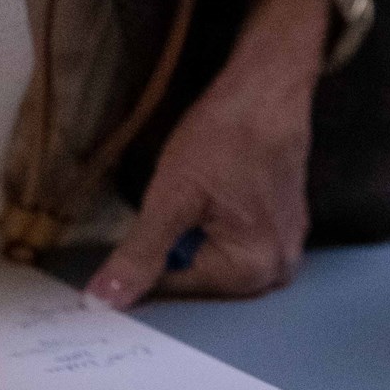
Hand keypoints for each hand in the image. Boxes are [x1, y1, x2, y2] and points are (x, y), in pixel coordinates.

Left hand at [86, 0, 325, 307]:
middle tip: (173, 201)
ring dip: (192, 233)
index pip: (177, 287)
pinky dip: (212, 223)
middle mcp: (278, 271)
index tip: (135, 228)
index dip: (145, 260)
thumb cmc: (224, 136)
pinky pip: (234, 240)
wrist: (269, 87)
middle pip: (199, 277)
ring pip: (214, 257)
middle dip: (174, 246)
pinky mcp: (284, 224)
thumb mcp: (172, 197)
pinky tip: (211, 192)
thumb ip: (139, 254)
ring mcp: (286, 247)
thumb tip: (104, 302)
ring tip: (194, 193)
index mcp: (253, 272)